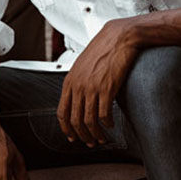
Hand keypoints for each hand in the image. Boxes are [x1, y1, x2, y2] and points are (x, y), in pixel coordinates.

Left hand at [57, 20, 138, 146]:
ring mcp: (92, 88)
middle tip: (90, 142)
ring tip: (102, 138)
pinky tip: (111, 125)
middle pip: (75, 121)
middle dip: (82, 136)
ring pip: (89, 121)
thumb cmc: (103, 48)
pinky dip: (107, 124)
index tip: (72, 136)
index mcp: (70, 80)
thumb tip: (79, 97)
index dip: (66, 129)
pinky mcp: (107, 89)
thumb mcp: (83, 64)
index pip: (62, 112)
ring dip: (95, 134)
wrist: (118, 37)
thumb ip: (78, 80)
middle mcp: (78, 86)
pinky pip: (104, 114)